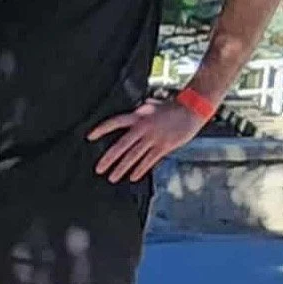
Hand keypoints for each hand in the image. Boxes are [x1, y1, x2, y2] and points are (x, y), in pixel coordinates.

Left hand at [88, 97, 203, 182]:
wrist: (193, 109)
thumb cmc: (172, 107)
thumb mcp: (151, 105)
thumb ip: (140, 111)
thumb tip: (132, 112)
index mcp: (138, 116)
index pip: (115, 122)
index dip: (101, 129)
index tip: (89, 137)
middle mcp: (143, 127)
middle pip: (121, 145)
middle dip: (108, 158)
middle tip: (98, 169)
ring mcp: (154, 138)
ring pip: (134, 156)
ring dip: (122, 168)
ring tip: (112, 177)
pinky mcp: (164, 146)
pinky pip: (149, 160)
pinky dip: (140, 169)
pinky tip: (132, 177)